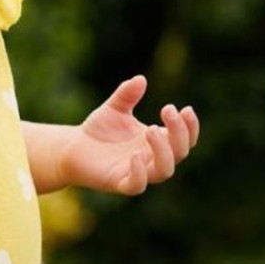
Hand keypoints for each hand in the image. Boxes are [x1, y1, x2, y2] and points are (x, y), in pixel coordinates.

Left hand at [58, 75, 199, 195]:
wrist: (74, 147)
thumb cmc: (100, 129)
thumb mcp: (114, 107)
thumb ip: (127, 94)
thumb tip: (140, 78)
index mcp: (157, 141)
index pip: (184, 139)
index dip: (190, 127)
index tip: (186, 109)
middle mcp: (152, 158)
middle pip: (179, 153)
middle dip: (179, 133)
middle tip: (167, 110)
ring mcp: (138, 172)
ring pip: (164, 171)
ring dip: (163, 151)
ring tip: (150, 129)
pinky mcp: (120, 183)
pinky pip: (137, 185)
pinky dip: (140, 173)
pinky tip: (135, 156)